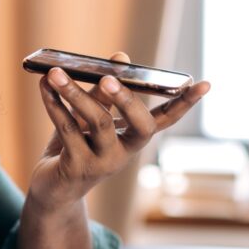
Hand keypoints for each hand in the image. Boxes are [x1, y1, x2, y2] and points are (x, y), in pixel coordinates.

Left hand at [28, 53, 210, 213]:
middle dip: (128, 101)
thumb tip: (121, 58)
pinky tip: (45, 87)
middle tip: (109, 79)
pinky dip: (54, 105)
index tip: (204, 84)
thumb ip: (104, 91)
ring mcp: (104, 163)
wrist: (51, 190)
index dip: (185, 103)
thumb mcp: (91, 116)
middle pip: (141, 127)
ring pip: (98, 124)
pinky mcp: (78, 168)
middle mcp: (125, 152)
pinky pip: (68, 130)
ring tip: (56, 72)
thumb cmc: (75, 146)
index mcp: (134, 137)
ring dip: (76, 94)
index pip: (166, 118)